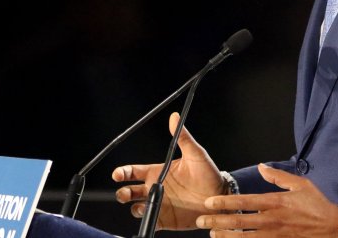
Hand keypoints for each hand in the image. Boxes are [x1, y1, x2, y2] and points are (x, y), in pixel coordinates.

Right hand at [112, 112, 225, 229]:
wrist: (219, 196)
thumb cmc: (208, 173)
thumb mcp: (196, 154)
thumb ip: (183, 137)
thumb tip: (175, 117)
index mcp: (158, 171)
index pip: (133, 171)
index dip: (122, 172)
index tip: (117, 174)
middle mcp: (155, 188)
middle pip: (129, 191)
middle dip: (122, 193)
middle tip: (125, 193)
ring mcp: (159, 204)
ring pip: (136, 207)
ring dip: (135, 207)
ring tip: (142, 206)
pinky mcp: (165, 219)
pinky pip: (151, 221)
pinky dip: (147, 220)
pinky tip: (151, 216)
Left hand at [196, 163, 337, 236]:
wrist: (335, 226)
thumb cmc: (318, 203)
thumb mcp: (300, 184)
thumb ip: (278, 176)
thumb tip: (261, 166)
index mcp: (275, 202)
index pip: (244, 202)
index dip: (225, 202)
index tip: (209, 202)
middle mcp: (272, 220)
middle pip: (239, 222)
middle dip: (218, 222)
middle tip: (201, 222)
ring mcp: (276, 235)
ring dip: (227, 237)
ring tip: (212, 235)